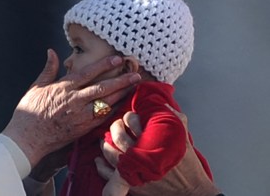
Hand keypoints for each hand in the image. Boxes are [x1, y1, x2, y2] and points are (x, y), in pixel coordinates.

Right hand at [2, 49, 140, 166]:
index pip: (87, 73)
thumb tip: (51, 52)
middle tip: (135, 73)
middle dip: (120, 80)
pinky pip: (103, 116)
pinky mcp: (83, 128)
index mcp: (63, 87)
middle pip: (102, 87)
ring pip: (106, 102)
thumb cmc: (30, 111)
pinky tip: (123, 103)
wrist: (28, 137)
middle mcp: (74, 100)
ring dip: (121, 93)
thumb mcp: (36, 86)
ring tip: (134, 86)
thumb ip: (48, 69)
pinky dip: (114, 109)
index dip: (104, 65)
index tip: (117, 59)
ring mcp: (80, 115)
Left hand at [96, 108, 220, 195]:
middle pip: (118, 137)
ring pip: (110, 154)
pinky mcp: (132, 185)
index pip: (133, 123)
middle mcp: (142, 157)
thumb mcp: (184, 138)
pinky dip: (100, 165)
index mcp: (154, 143)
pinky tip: (99, 159)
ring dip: (105, 144)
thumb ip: (176, 118)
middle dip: (115, 127)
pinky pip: (108, 174)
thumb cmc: (188, 165)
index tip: (129, 117)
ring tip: (106, 139)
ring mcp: (135, 171)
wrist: (191, 191)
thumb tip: (163, 102)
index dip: (128, 117)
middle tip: (116, 125)